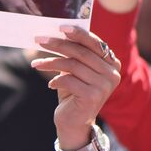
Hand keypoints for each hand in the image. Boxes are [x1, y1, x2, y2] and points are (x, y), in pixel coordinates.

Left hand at [30, 24, 121, 149]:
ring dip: (51, 62)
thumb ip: (74, 52)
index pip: (95, 43)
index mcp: (112, 64)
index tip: (60, 27)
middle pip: (81, 52)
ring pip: (72, 65)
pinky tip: (51, 85)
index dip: (78, 33)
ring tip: (37, 64)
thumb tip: (57, 33)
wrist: (74, 122)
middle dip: (58, 44)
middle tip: (39, 40)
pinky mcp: (93, 97)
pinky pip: (69, 80)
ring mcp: (105, 86)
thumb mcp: (75, 69)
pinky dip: (56, 80)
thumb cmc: (73, 91)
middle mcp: (113, 74)